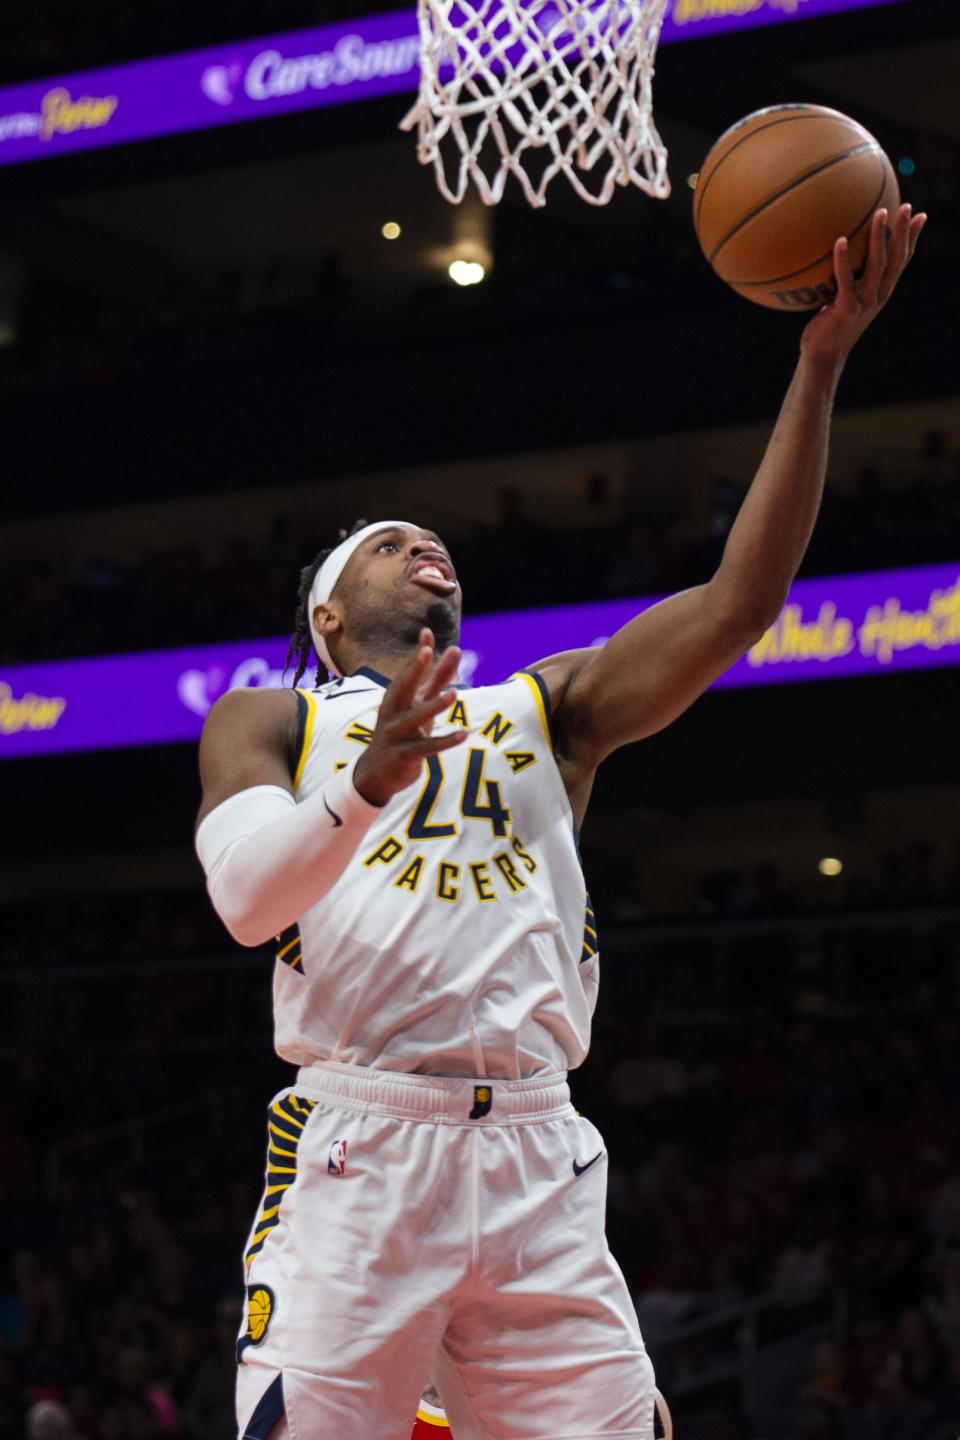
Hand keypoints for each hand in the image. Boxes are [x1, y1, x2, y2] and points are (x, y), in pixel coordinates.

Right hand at [353, 630, 465, 805]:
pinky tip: (463, 734)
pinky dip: (445, 741)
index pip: (408, 672)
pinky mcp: (404, 755)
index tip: (426, 633)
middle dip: (414, 670)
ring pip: (416, 717)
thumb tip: (455, 649)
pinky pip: (427, 747)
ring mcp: (396, 733)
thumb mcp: (419, 704)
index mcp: (396, 697)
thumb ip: (439, 678)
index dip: (418, 654)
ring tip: (454, 694)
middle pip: (403, 688)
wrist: (377, 773)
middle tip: (427, 652)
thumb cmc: (402, 732)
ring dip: (434, 705)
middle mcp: (393, 712)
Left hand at [800, 202, 926, 367]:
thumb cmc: (829, 325)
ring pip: (878, 265)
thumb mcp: (845, 299)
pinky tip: (839, 240)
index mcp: (882, 292)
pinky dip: (842, 260)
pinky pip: (845, 280)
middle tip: (906, 206)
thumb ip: (849, 280)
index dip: (912, 238)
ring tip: (881, 212)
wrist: (823, 356)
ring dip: (880, 237)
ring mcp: (864, 303)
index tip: (920, 215)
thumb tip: (839, 255)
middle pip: (896, 259)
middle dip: (903, 232)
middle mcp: (878, 295)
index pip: (902, 261)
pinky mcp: (846, 309)